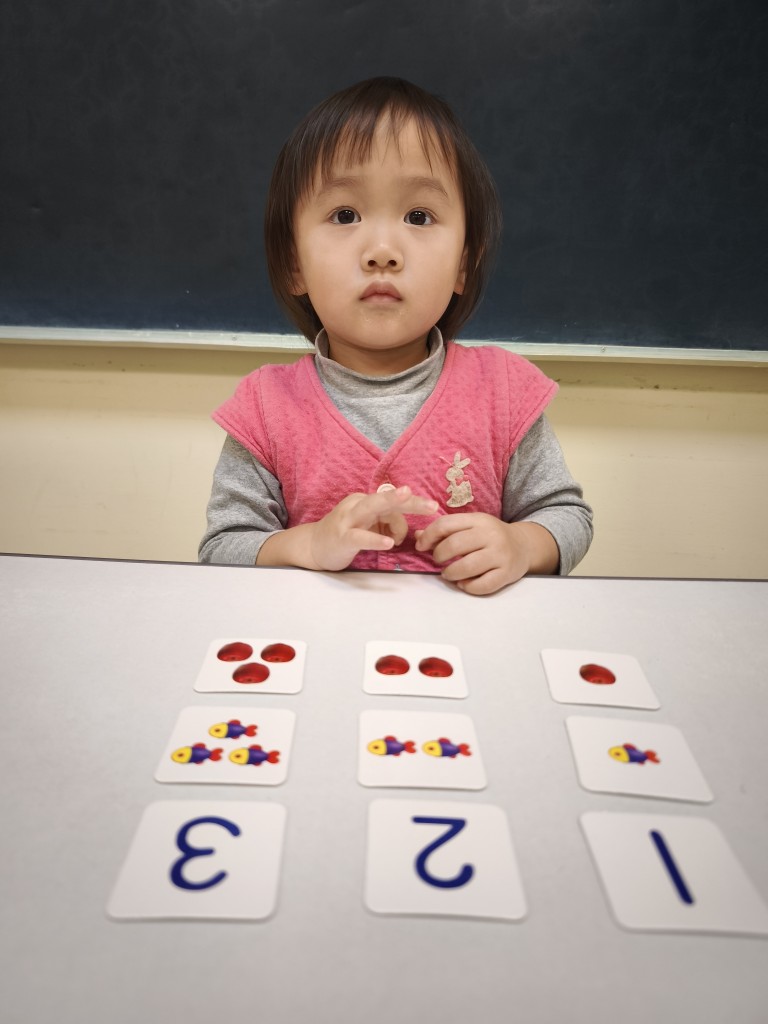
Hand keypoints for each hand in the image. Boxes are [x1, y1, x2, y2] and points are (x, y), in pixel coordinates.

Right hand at [258, 486, 438, 571]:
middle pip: (385, 499)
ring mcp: (347, 520)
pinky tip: (389, 542)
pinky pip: (360, 536)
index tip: (434, 507)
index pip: (392, 501)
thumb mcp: (369, 526)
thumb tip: (406, 532)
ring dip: (390, 503)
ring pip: (371, 508)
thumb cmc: (345, 535)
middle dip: (408, 500)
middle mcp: (357, 505)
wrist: (312, 547)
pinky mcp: (341, 537)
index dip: (413, 503)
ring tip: (407, 499)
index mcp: (365, 502)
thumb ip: (386, 524)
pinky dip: (375, 538)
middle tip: (431, 505)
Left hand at [415, 514, 558, 594]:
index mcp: (479, 520)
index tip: (422, 546)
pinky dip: (467, 587)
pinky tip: (464, 583)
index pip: (445, 525)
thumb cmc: (490, 536)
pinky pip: (481, 585)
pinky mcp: (506, 573)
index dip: (428, 536)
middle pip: (454, 545)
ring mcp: (500, 555)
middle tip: (438, 560)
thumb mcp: (471, 526)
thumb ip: (445, 530)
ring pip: (466, 567)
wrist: (524, 546)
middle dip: (438, 556)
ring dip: (450, 573)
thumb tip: (417, 537)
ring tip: (448, 573)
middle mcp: (491, 535)